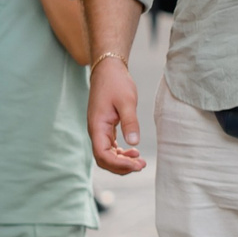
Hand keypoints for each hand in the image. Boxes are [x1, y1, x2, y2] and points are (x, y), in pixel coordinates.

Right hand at [88, 55, 146, 175]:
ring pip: (107, 155)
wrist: (108, 69)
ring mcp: (99, 130)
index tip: (136, 165)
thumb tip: (134, 143)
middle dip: (121, 167)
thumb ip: (130, 122)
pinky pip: (110, 147)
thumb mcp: (127, 101)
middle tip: (142, 165)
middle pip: (104, 159)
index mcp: (97, 126)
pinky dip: (121, 153)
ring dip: (122, 162)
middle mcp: (95, 131)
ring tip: (140, 161)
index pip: (103, 155)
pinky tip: (134, 152)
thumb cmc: (116, 82)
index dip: (119, 164)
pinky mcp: (105, 128)